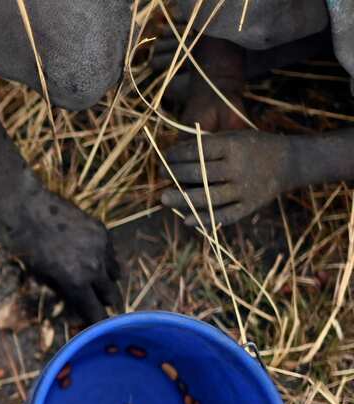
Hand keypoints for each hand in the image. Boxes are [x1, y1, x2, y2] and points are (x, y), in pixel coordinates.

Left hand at [0, 184, 120, 323]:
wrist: (24, 205)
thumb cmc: (21, 243)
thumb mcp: (37, 274)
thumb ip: (60, 291)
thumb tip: (72, 306)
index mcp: (76, 281)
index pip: (96, 312)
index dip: (95, 322)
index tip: (94, 327)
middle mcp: (94, 266)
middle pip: (112, 295)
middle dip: (105, 305)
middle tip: (99, 308)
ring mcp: (101, 246)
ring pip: (116, 274)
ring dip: (107, 282)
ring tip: (97, 285)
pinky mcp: (102, 230)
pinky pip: (112, 253)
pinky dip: (106, 261)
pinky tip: (94, 262)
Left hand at [160, 131, 291, 226]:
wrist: (290, 161)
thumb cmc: (254, 147)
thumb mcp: (235, 137)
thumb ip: (209, 145)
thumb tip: (174, 155)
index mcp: (234, 146)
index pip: (199, 150)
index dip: (177, 154)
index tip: (165, 157)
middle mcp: (239, 167)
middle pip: (200, 173)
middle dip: (176, 174)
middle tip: (160, 174)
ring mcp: (245, 188)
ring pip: (208, 197)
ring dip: (183, 199)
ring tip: (164, 198)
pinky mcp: (251, 205)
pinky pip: (226, 215)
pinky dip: (206, 220)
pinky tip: (187, 220)